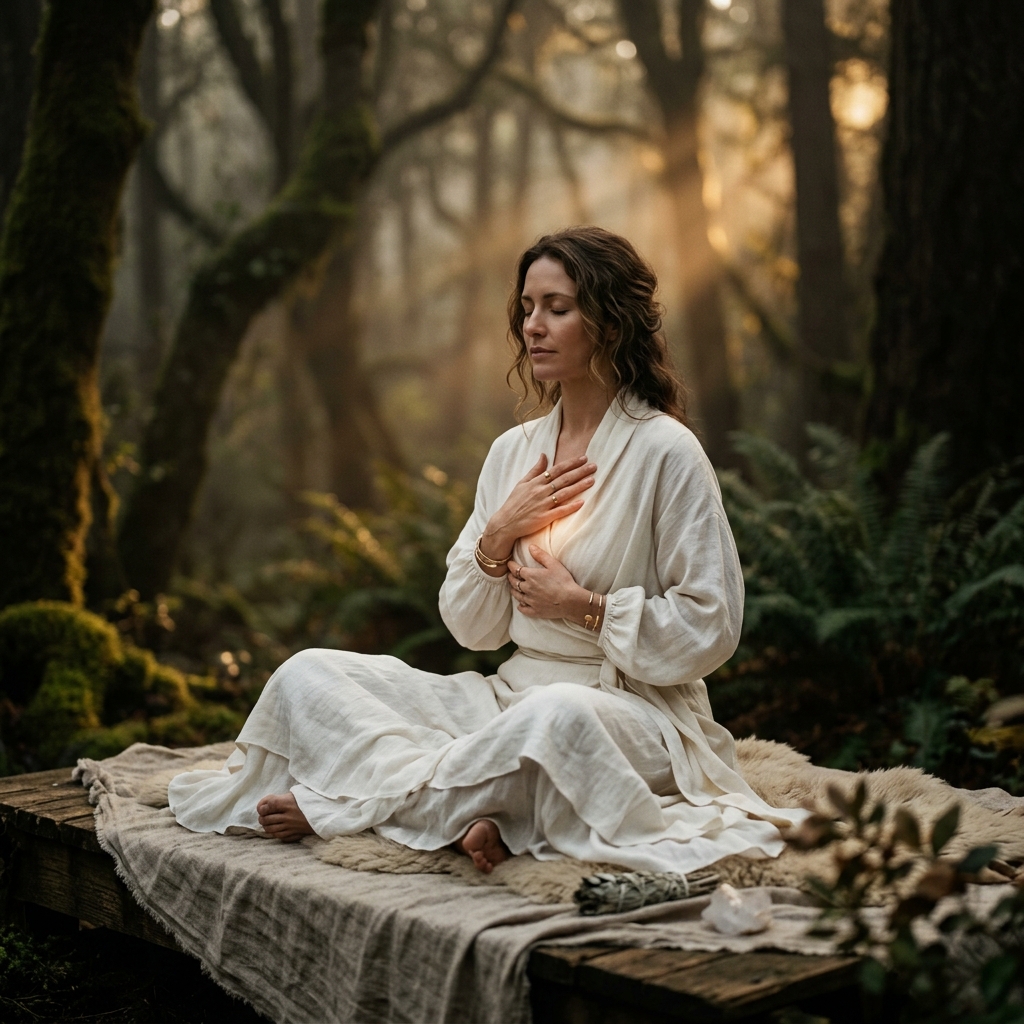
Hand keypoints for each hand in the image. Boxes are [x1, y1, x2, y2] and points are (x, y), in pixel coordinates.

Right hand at [479, 455, 595, 564]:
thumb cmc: (514, 502)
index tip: (584, 458)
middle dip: (580, 472)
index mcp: (536, 482)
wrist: (505, 523)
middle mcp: (540, 491)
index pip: (556, 470)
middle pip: (563, 479)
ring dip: (579, 486)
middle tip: (594, 466)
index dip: (571, 464)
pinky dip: (570, 507)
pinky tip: (582, 503)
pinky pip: (559, 511)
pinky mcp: (543, 518)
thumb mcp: (522, 483)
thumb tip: (544, 455)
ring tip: (592, 480)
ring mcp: (542, 505)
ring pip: (564, 493)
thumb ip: (535, 470)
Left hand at [507, 545, 592, 622]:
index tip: (509, 564)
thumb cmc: (563, 581)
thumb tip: (530, 547)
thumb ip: (541, 555)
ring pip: (517, 595)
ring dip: (514, 590)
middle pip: (514, 582)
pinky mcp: (534, 611)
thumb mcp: (554, 564)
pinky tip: (521, 604)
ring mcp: (530, 601)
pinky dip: (520, 606)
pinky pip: (523, 609)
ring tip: (514, 588)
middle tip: (510, 575)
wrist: (570, 601)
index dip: (511, 566)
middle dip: (511, 577)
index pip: (515, 569)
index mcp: (531, 576)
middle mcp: (527, 588)